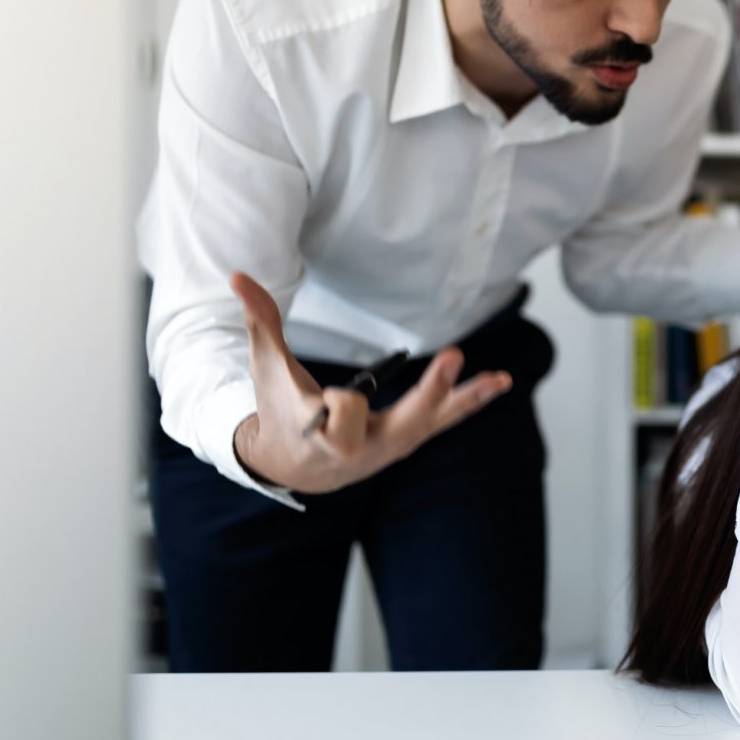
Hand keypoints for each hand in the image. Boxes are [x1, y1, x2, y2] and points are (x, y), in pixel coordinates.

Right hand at [229, 273, 511, 493]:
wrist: (290, 463)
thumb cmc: (279, 409)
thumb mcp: (267, 368)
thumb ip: (259, 322)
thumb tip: (238, 277)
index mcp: (324, 436)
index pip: (344, 413)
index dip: (340, 403)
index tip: (328, 398)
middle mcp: (364, 449)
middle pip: (403, 422)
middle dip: (430, 390)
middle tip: (455, 354)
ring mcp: (391, 446)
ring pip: (433, 422)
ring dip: (467, 398)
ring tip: (501, 378)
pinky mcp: (408, 438)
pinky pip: (444, 420)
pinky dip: (469, 401)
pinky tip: (499, 382)